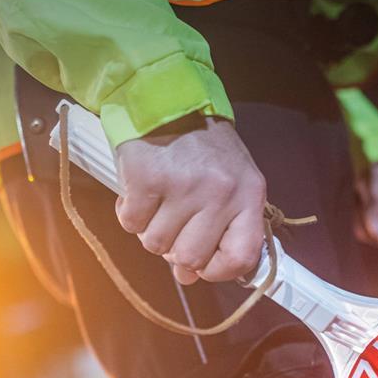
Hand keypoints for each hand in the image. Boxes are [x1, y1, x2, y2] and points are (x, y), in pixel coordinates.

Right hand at [114, 115, 266, 284]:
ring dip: (151, 229)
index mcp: (248, 195)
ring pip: (156, 244)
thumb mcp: (227, 184)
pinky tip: (138, 193)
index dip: (217, 271)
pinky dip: (129, 213)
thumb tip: (188, 278)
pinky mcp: (147, 180)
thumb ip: (217, 231)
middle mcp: (220, 193)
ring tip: (157, 202)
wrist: (167, 100)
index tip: (203, 265)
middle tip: (173, 221)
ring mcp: (183, 187)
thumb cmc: (202, 147)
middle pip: (190, 257)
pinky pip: (131, 224)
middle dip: (176, 248)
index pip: (240, 258)